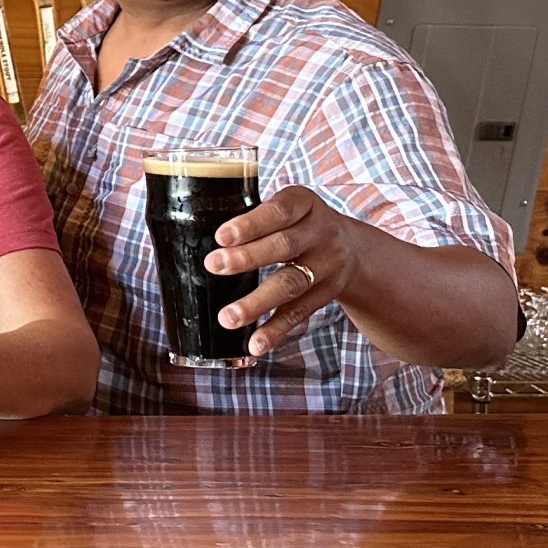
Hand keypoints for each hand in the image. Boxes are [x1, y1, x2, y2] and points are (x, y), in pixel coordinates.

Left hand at [207, 184, 361, 355]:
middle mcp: (321, 232)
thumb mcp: (285, 207)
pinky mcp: (327, 293)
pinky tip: (256, 344)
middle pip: (284, 246)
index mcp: (304, 203)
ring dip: (258, 302)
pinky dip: (276, 330)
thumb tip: (194, 234)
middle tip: (212, 266)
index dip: (251, 224)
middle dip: (247, 258)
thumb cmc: (297, 223)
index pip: (279, 211)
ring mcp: (328, 264)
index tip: (221, 236)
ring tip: (228, 317)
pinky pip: (300, 313)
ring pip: (292, 283)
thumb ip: (253, 216)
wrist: (353, 248)